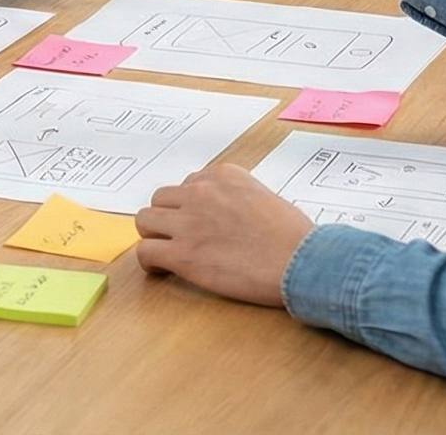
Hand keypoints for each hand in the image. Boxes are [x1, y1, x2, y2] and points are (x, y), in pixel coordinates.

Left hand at [135, 164, 314, 306]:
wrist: (300, 261)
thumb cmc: (293, 237)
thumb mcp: (265, 198)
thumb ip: (237, 199)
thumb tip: (227, 216)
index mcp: (222, 175)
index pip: (189, 184)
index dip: (191, 207)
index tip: (200, 223)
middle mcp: (201, 191)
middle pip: (161, 199)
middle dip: (168, 218)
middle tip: (180, 238)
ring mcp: (188, 221)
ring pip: (145, 220)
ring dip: (154, 235)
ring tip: (167, 252)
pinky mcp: (182, 253)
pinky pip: (145, 251)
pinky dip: (150, 261)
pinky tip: (162, 270)